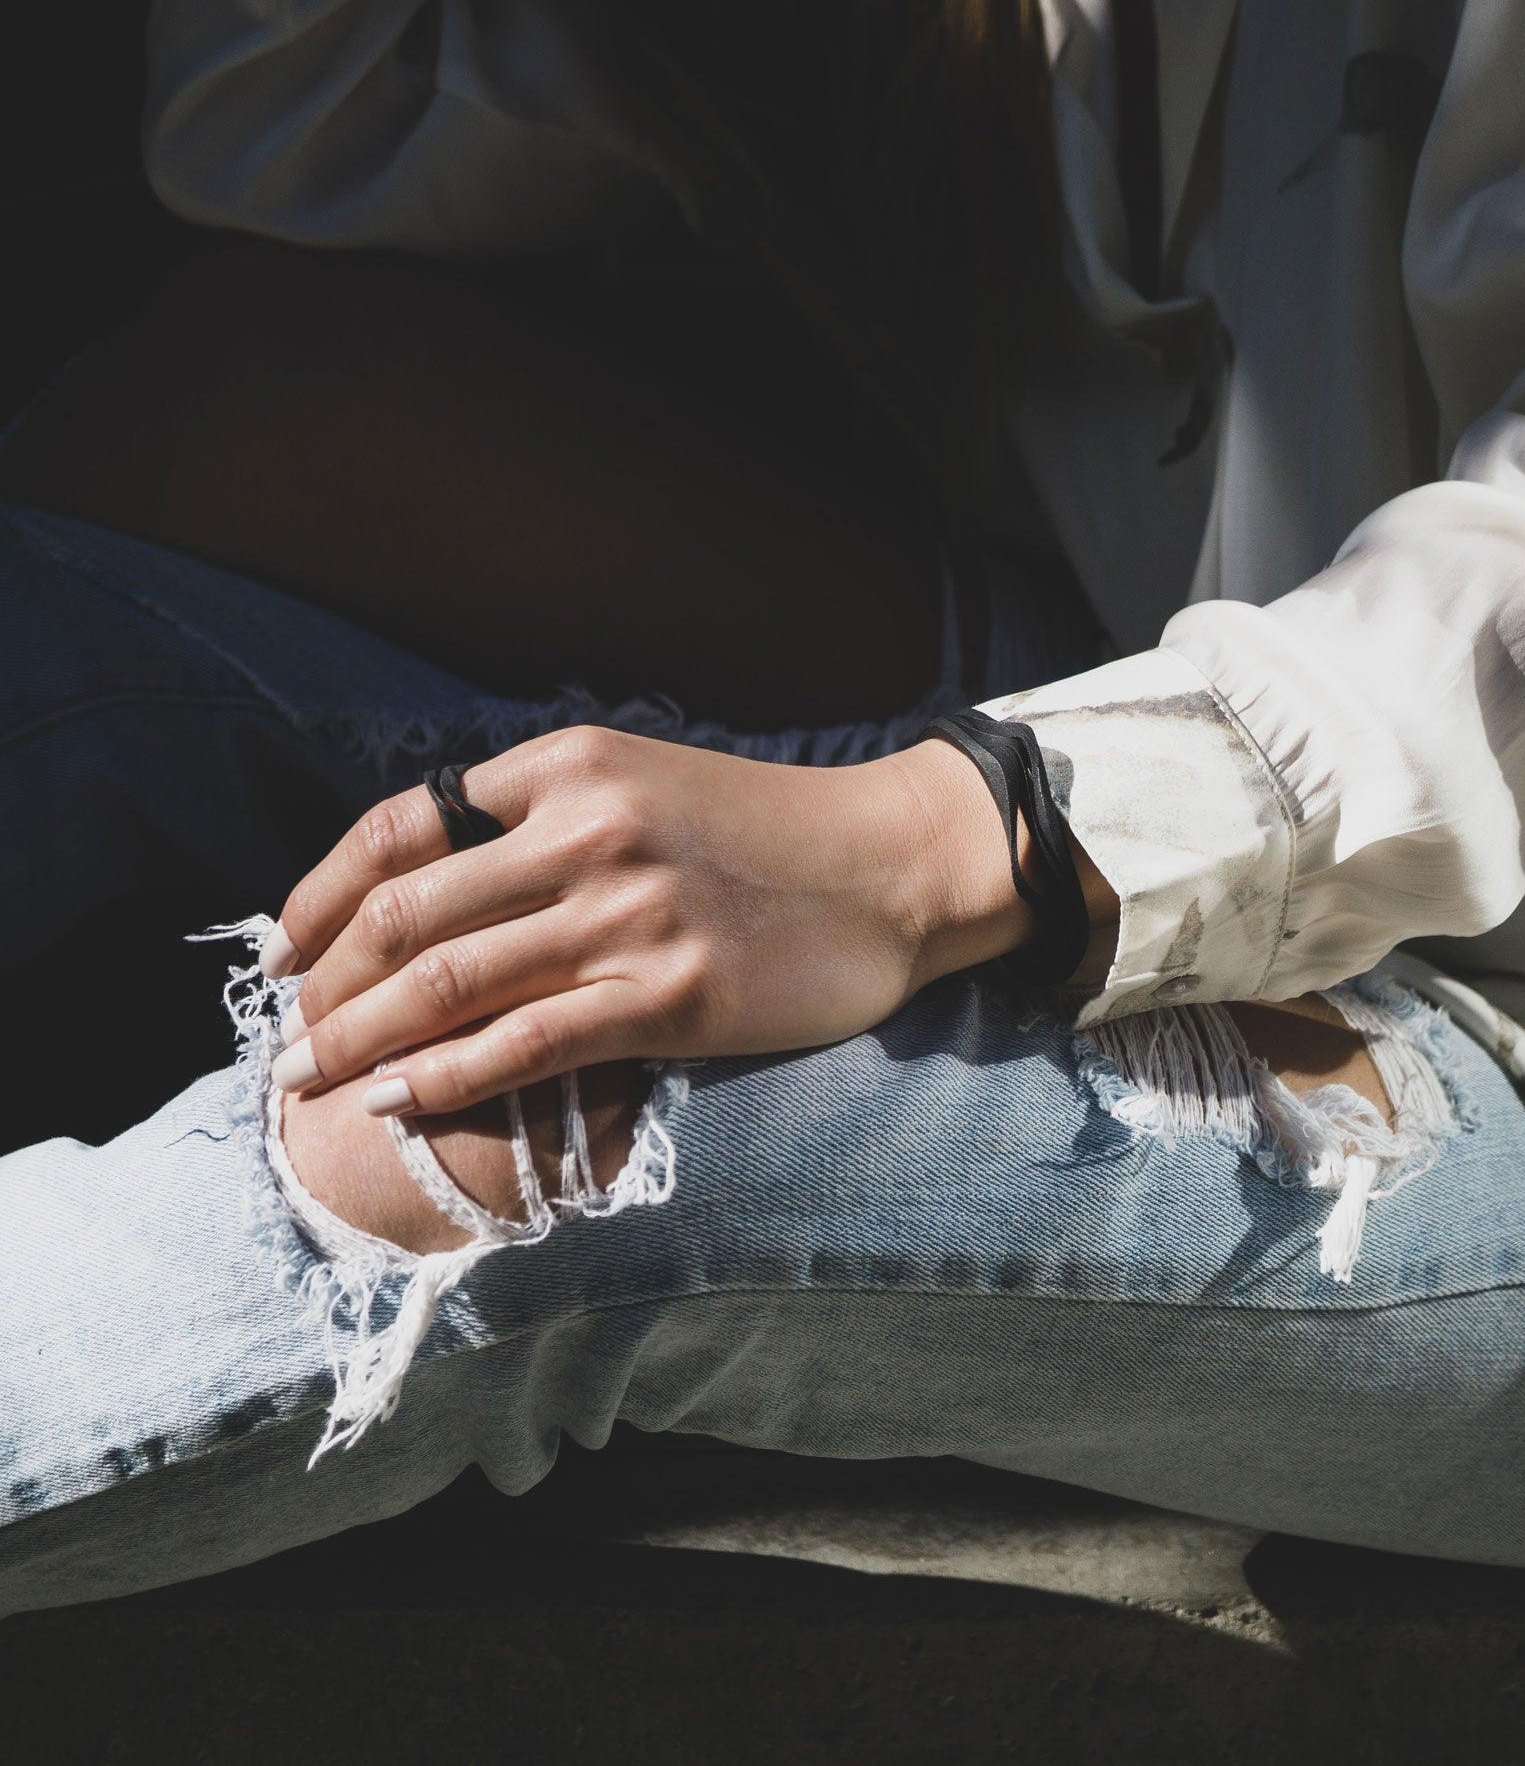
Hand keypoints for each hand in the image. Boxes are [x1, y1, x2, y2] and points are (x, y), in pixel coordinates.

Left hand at [263, 726, 1061, 1116]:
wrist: (895, 865)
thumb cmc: (771, 831)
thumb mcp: (649, 780)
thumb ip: (549, 816)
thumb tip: (439, 888)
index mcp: (571, 766)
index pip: (401, 826)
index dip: (322, 895)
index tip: (285, 948)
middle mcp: (587, 831)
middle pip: (408, 914)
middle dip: (325, 985)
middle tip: (288, 1036)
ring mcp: (628, 916)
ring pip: (450, 985)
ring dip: (360, 1040)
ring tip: (309, 1080)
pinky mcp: (670, 997)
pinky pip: (527, 1045)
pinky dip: (444, 1078)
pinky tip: (397, 1102)